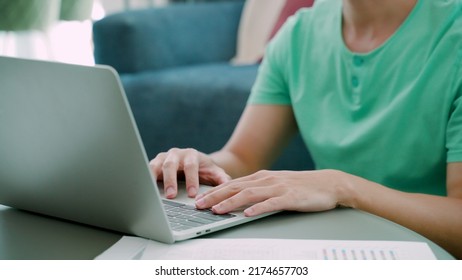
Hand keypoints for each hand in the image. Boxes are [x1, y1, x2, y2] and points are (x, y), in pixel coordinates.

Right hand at [150, 148, 230, 197]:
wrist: (194, 163)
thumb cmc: (204, 169)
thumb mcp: (215, 173)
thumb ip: (222, 178)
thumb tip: (228, 185)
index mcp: (191, 155)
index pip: (191, 166)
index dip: (191, 179)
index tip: (192, 194)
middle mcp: (176, 154)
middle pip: (171, 164)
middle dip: (170, 180)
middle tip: (171, 195)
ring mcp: (163, 158)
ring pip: (155, 165)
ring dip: (153, 179)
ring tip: (151, 193)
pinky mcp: (153, 164)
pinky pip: (146, 170)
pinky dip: (144, 178)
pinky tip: (142, 189)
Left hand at [195, 169, 350, 215]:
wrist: (328, 183)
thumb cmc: (301, 186)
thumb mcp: (276, 184)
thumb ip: (258, 189)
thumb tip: (238, 198)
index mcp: (262, 177)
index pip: (233, 184)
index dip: (215, 191)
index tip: (200, 199)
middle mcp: (267, 180)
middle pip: (236, 187)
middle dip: (215, 196)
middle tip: (199, 205)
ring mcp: (278, 188)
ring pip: (249, 194)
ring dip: (231, 202)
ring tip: (216, 210)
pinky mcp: (290, 197)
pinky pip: (271, 203)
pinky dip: (258, 208)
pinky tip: (248, 214)